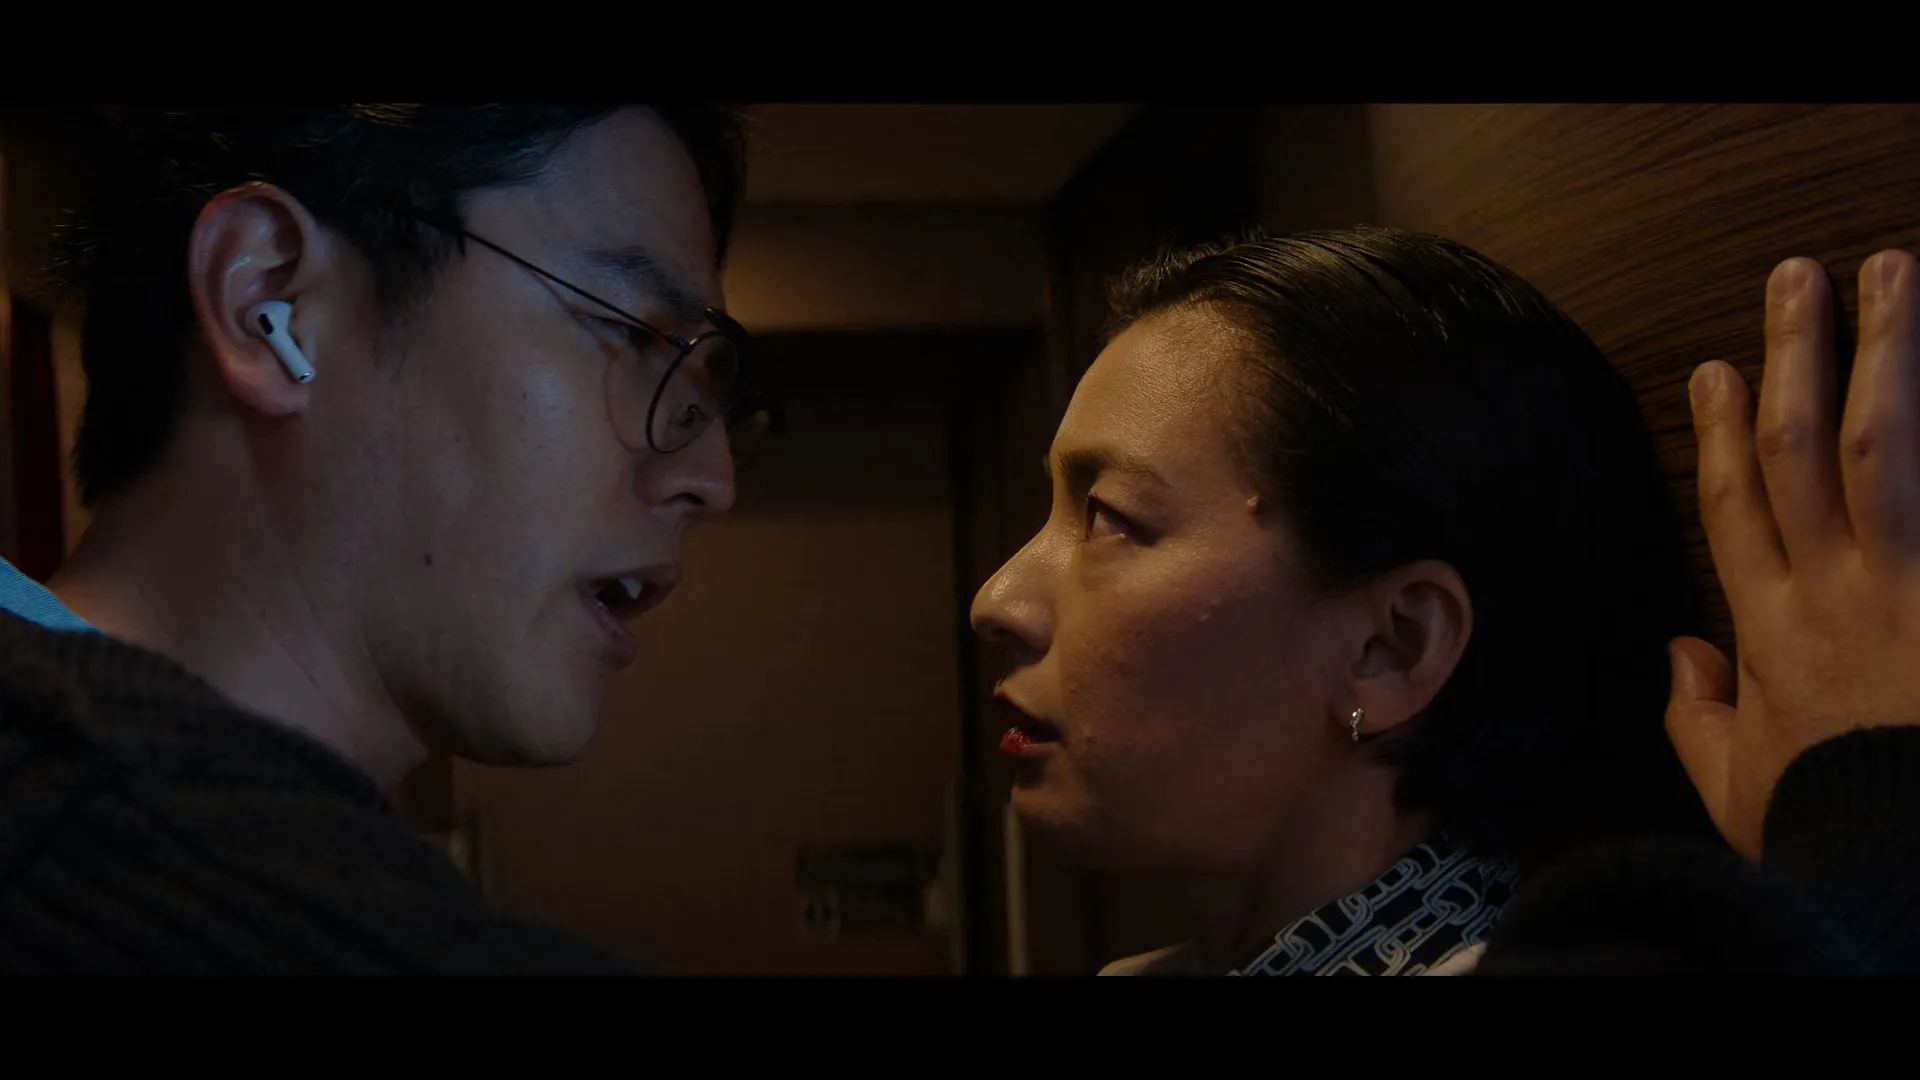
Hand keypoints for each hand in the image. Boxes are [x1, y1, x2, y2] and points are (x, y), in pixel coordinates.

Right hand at [1666, 249, 1919, 859]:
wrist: (1912, 858)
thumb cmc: (1836, 828)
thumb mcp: (1741, 790)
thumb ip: (1701, 719)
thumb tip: (1683, 657)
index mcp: (1769, 631)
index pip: (1735, 504)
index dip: (1723, 429)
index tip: (1718, 369)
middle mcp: (1831, 588)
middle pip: (1799, 445)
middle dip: (1797, 353)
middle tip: (1798, 275)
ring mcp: (1905, 583)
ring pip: (1876, 441)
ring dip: (1881, 350)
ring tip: (1888, 272)